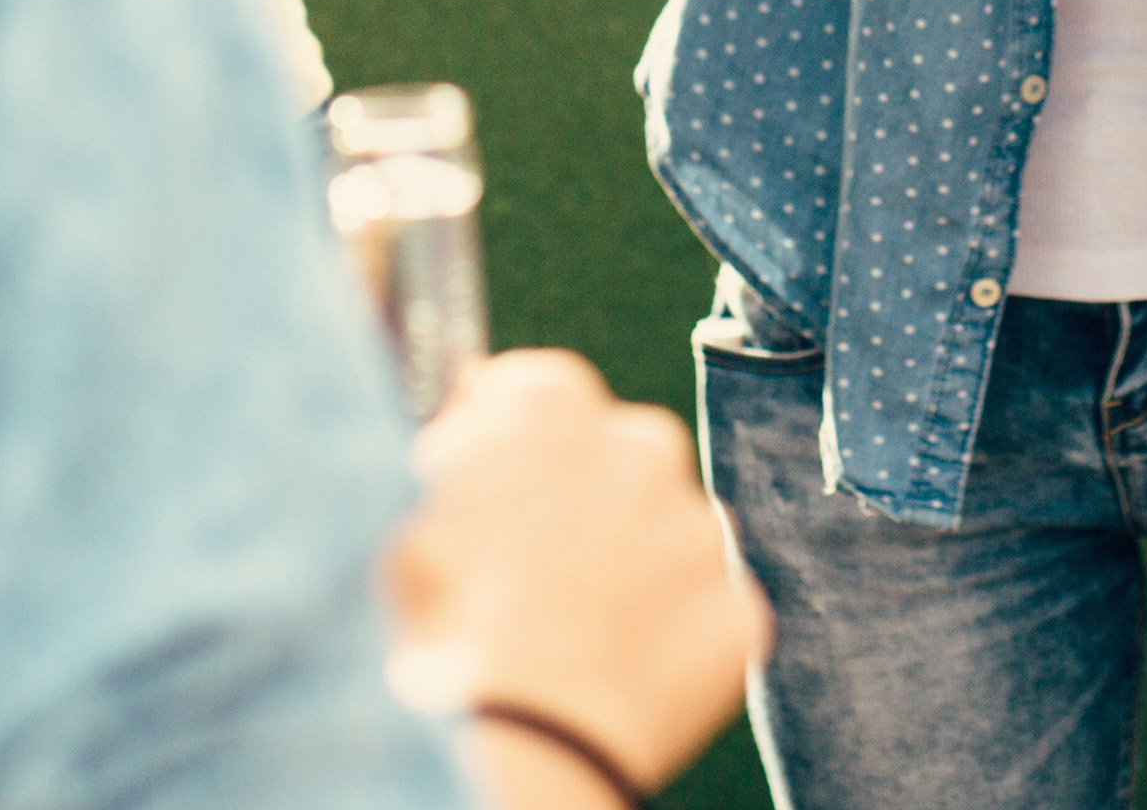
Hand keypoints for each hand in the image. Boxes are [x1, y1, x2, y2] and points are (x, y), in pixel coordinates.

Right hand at [387, 350, 764, 799]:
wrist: (516, 752)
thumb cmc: (436, 631)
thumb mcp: (408, 512)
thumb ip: (459, 447)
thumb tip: (477, 413)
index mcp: (554, 404)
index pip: (546, 393)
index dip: (522, 444)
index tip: (506, 488)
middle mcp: (641, 445)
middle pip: (622, 457)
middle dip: (591, 502)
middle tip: (541, 577)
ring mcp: (699, 530)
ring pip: (670, 535)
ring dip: (637, 570)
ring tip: (579, 639)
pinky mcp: (739, 611)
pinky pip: (707, 613)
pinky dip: (676, 640)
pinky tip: (623, 678)